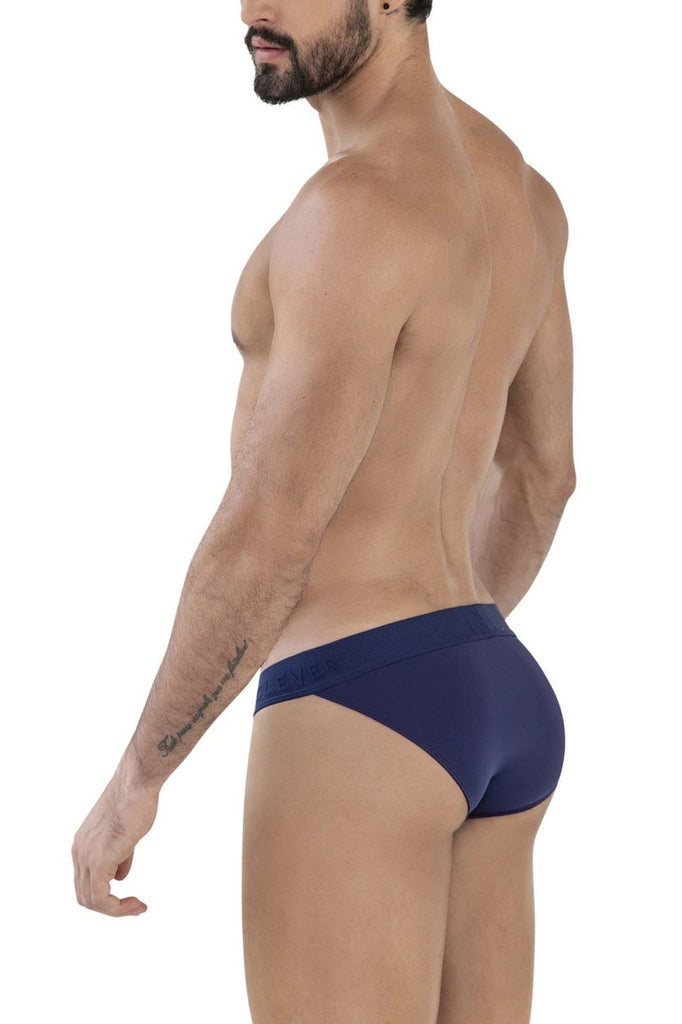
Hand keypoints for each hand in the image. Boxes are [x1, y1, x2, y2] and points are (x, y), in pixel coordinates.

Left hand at [72, 769, 159, 916]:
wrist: (136, 783)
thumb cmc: (135, 802)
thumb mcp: (125, 834)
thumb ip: (120, 856)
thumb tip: (119, 876)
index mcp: (82, 844)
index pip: (86, 881)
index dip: (107, 895)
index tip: (132, 898)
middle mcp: (78, 852)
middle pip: (85, 895)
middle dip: (111, 906)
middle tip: (136, 906)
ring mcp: (86, 856)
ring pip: (91, 901)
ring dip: (116, 910)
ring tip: (138, 906)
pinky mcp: (99, 859)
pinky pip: (101, 898)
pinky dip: (117, 908)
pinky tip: (136, 904)